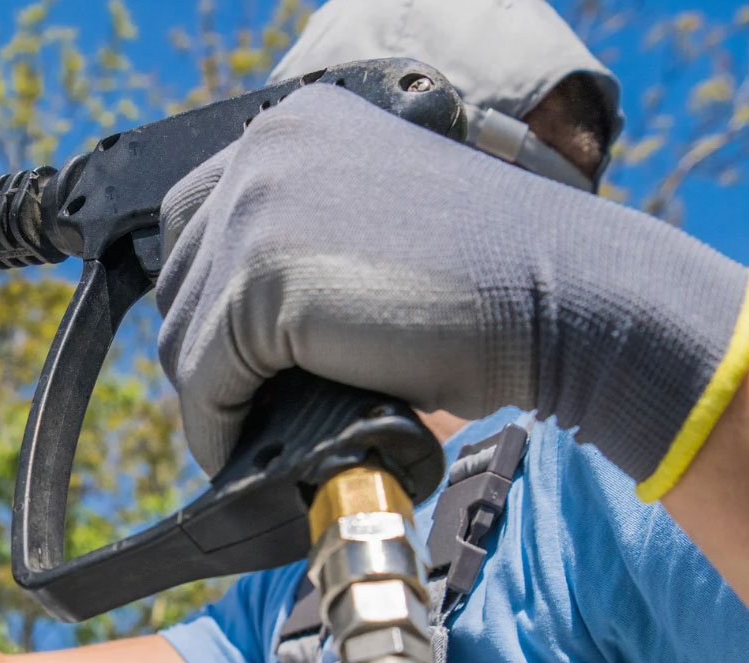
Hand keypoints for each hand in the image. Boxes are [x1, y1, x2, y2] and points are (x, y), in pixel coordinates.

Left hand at [156, 85, 748, 494]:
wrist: (568, 298)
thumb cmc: (492, 281)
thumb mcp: (375, 231)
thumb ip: (301, 249)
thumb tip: (229, 335)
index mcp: (296, 126)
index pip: (194, 223)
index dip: (207, 301)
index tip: (229, 360)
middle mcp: (266, 151)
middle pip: (180, 280)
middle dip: (207, 352)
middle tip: (246, 407)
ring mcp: (258, 211)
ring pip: (184, 336)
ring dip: (214, 396)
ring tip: (255, 432)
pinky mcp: (263, 283)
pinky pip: (205, 380)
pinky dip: (219, 428)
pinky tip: (247, 452)